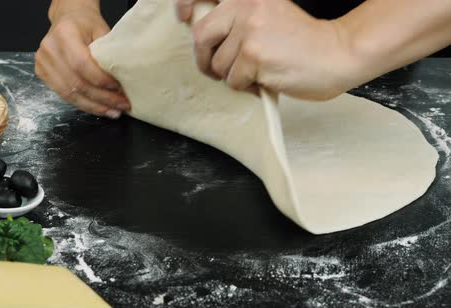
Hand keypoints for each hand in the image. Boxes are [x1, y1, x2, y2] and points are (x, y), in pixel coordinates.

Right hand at [36, 3, 129, 117]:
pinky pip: (64, 95)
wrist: (68, 19)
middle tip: (121, 106)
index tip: (119, 89)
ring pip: (69, 94)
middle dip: (101, 99)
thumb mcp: (102, 32)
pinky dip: (83, 103)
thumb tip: (122, 84)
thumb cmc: (86, 25)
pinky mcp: (42, 74)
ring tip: (112, 111)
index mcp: (64, 33)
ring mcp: (43, 62)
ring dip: (94, 106)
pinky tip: (99, 107)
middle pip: (76, 83)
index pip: (82, 64)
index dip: (101, 80)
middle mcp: (50, 48)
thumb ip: (108, 55)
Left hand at [175, 0, 355, 100]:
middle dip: (205, 57)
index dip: (185, 4)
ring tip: (255, 73)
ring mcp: (249, 31)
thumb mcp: (268, 14)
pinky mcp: (253, 56)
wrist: (337, 54)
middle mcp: (245, 6)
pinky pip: (233, 81)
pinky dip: (246, 87)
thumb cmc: (303, 40)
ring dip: (232, 76)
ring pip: (218, 64)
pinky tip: (264, 80)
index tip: (183, 17)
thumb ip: (239, 18)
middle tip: (217, 68)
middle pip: (201, 35)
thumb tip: (205, 37)